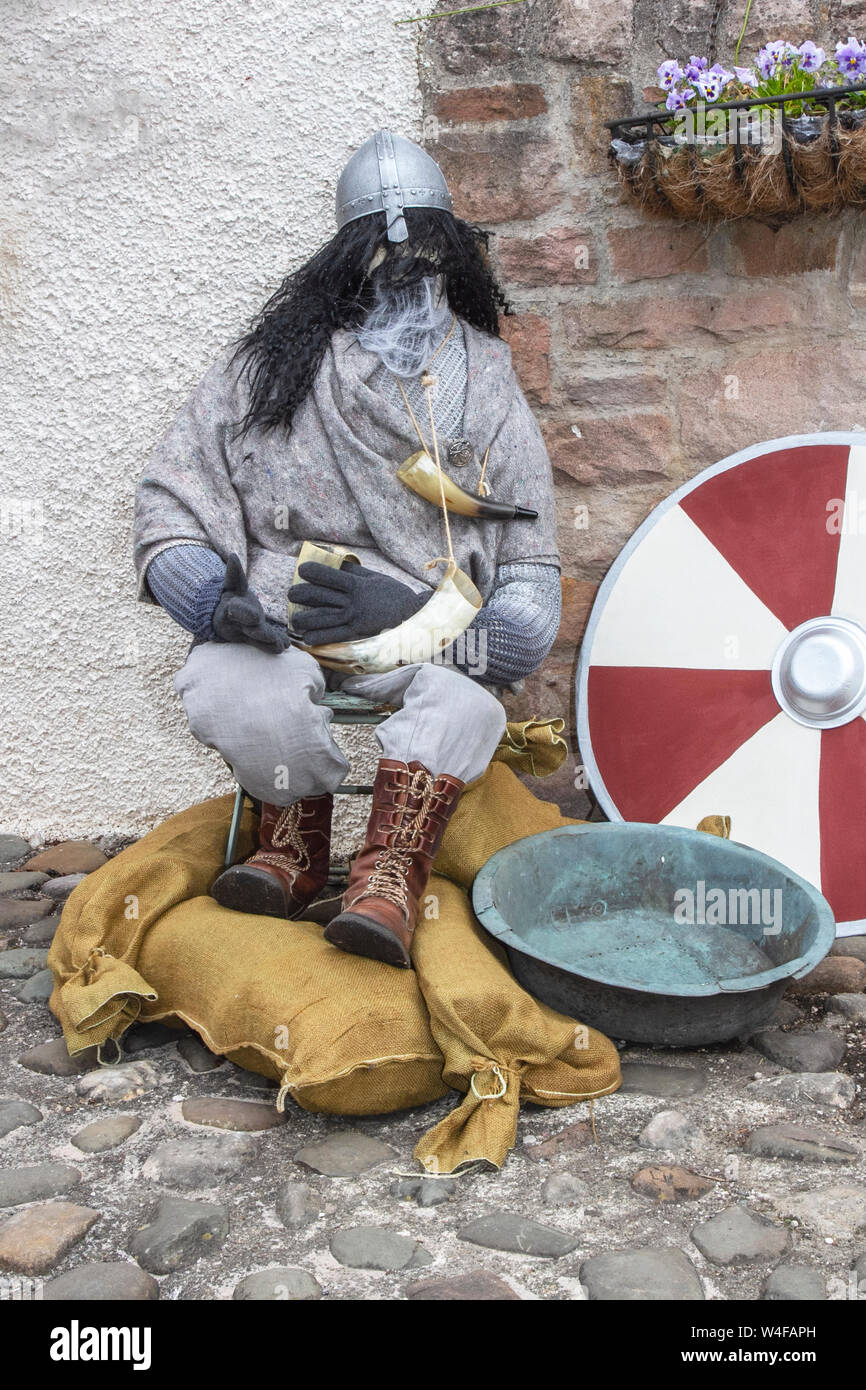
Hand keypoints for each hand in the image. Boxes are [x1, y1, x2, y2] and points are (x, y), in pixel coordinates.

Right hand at [212, 554, 290, 652]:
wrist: (223, 616)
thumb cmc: (231, 597)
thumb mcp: (231, 585)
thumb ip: (234, 573)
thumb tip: (233, 555)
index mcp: (230, 608)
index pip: (236, 612)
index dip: (245, 614)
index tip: (256, 617)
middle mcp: (236, 624)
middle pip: (248, 629)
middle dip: (261, 634)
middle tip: (273, 637)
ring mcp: (245, 634)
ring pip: (257, 640)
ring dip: (269, 643)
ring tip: (282, 646)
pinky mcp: (253, 641)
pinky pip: (263, 645)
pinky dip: (273, 646)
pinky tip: (285, 646)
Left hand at [288, 561, 426, 645]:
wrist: (413, 616)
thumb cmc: (394, 594)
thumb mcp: (375, 577)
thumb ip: (354, 571)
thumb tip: (335, 561)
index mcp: (358, 585)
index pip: (330, 576)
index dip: (313, 572)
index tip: (301, 570)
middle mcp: (353, 602)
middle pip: (321, 596)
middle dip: (301, 594)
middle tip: (291, 593)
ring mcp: (354, 618)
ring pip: (322, 617)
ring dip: (305, 618)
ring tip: (294, 618)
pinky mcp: (357, 633)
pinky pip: (334, 635)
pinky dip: (319, 636)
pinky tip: (308, 637)